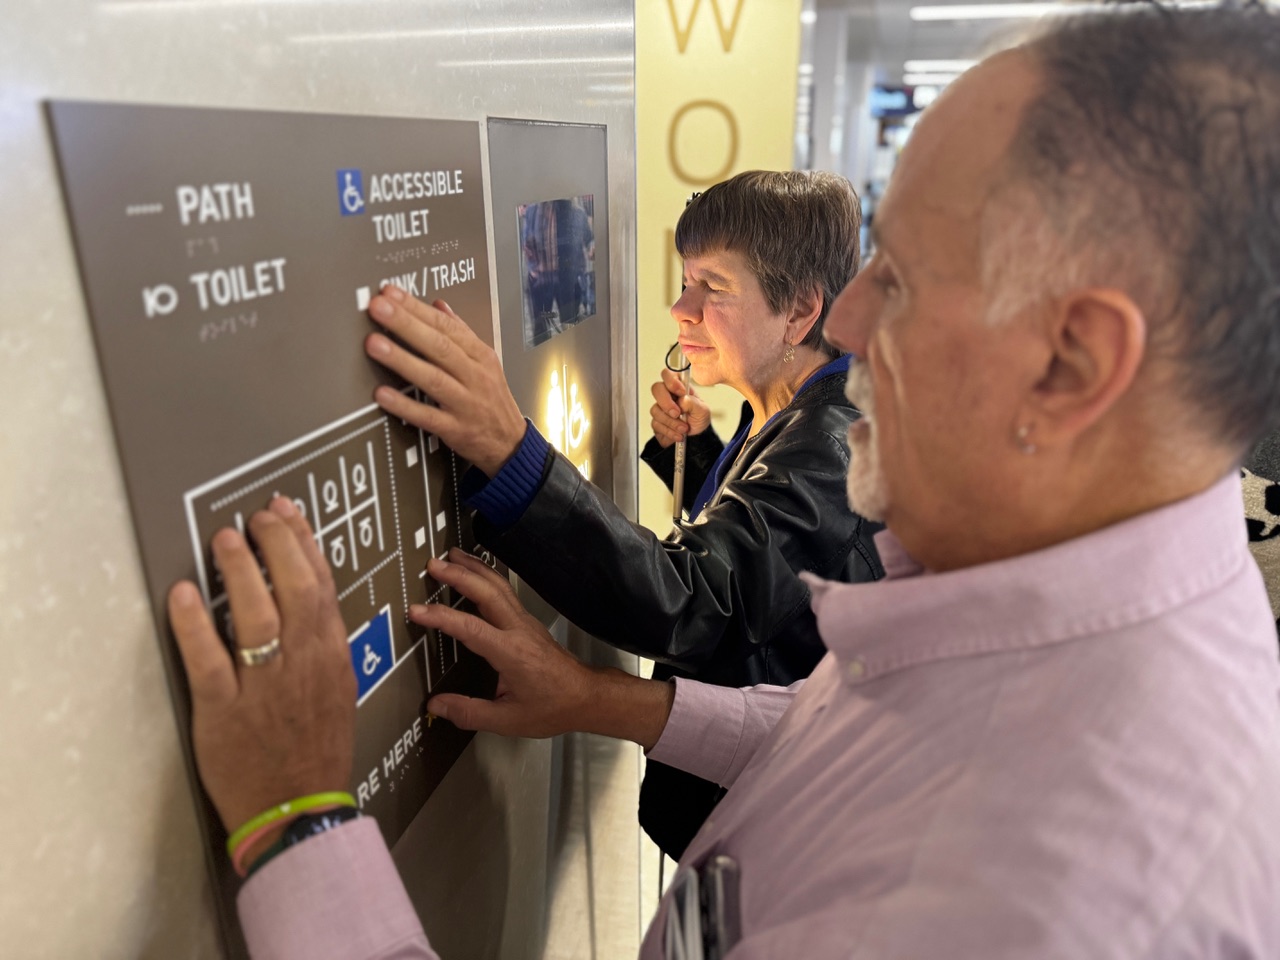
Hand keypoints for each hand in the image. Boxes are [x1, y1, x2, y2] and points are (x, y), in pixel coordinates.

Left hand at [167, 498, 356, 843]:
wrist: (299, 811)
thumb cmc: (314, 752)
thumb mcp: (336, 690)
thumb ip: (320, 644)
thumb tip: (304, 596)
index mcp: (331, 658)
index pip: (322, 586)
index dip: (304, 543)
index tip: (287, 513)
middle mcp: (304, 666)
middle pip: (295, 589)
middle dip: (277, 543)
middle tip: (255, 517)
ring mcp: (266, 688)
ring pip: (257, 616)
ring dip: (240, 571)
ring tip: (224, 540)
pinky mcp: (225, 713)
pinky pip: (210, 661)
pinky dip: (195, 624)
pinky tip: (184, 594)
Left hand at [364, 287, 526, 475]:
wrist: (510, 443)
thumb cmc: (492, 400)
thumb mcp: (485, 362)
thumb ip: (461, 333)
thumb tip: (438, 305)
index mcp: (480, 356)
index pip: (446, 326)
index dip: (417, 308)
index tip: (391, 293)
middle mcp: (475, 376)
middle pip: (439, 346)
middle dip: (407, 325)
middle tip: (379, 308)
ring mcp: (466, 403)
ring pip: (433, 378)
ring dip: (402, 360)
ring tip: (374, 344)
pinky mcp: (455, 429)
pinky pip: (428, 417)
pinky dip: (405, 406)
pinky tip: (383, 394)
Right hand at [413, 550, 674, 749]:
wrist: (586, 696)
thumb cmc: (550, 709)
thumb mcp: (508, 720)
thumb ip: (470, 713)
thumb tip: (434, 704)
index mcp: (510, 653)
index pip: (471, 628)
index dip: (442, 617)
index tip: (416, 609)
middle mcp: (518, 629)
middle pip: (488, 592)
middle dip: (460, 575)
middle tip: (433, 564)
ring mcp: (525, 622)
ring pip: (498, 586)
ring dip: (474, 568)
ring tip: (451, 555)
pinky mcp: (528, 622)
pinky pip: (504, 592)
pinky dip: (485, 577)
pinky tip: (475, 573)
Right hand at [650, 368, 710, 447]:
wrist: (695, 438)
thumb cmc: (698, 419)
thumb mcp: (703, 411)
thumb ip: (693, 403)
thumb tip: (682, 400)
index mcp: (679, 388)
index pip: (668, 374)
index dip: (671, 381)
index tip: (681, 392)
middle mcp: (668, 396)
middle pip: (656, 388)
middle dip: (666, 402)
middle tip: (677, 413)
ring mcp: (660, 408)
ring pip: (656, 410)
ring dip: (671, 422)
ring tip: (684, 428)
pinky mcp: (656, 422)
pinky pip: (656, 424)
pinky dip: (669, 431)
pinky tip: (678, 434)